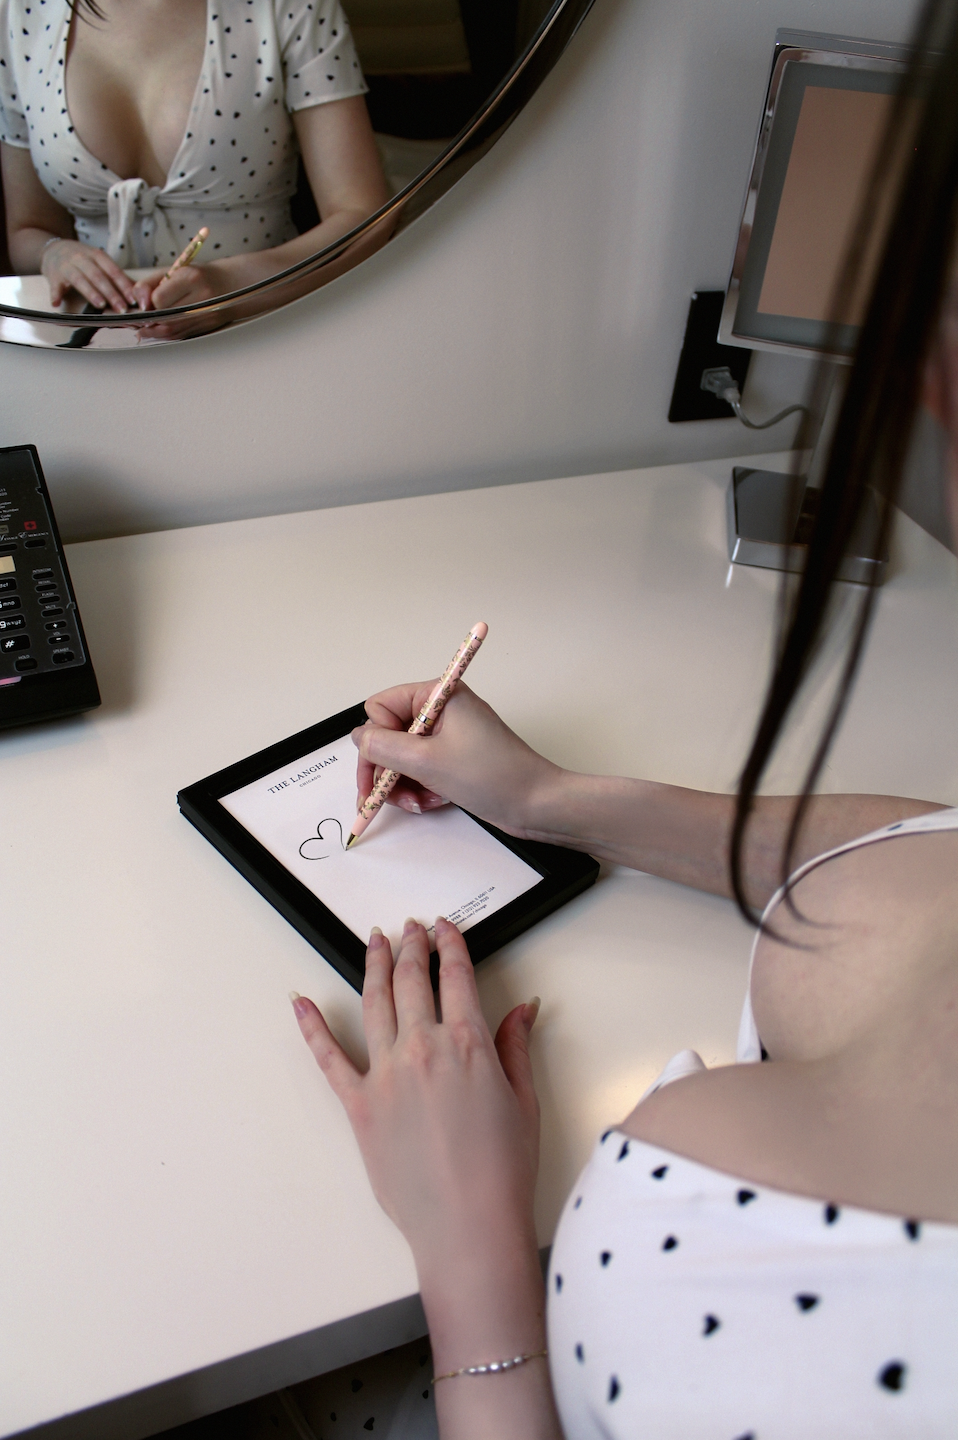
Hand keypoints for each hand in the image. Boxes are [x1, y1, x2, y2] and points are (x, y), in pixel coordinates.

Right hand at [41, 238, 137, 312]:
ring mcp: (66, 266)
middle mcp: (81, 258)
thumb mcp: (98, 261)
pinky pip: (54, 286)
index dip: (123, 285)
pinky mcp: (52, 275)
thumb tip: (137, 292)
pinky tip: (56, 304)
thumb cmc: (82, 259)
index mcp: (96, 255)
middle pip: (98, 276)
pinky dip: (55, 294)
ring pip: (79, 279)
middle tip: (121, 308)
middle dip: (111, 293)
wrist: (53, 249)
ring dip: (90, 292)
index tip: (133, 300)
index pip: (113, 270)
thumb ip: (114, 275)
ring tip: (100, 304)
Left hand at [133, 262, 232, 339]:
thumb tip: (139, 303)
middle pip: (164, 317)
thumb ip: (150, 284)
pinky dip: (165, 334)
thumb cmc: (199, 276)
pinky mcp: (206, 328)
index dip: (149, 303)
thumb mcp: (173, 271)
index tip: (146, 302)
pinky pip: (179, 335)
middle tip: (139, 317)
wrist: (230, 285)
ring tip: (143, 327)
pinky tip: (157, 331)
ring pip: (171, 330)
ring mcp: (205, 315)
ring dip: (153, 330)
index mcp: (191, 278)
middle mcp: (200, 298)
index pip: (159, 299)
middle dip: (149, 318)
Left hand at [293, 920, 562, 1438]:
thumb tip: (522, 1009)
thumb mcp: (525, 1100)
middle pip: (412, 979)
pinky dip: (312, 1027)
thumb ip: (517, 1047)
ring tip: (374, 942)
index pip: (456, 975)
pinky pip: (328, 1058)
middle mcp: (422, 1048)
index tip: (446, 929)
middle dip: (411, 946)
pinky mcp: (358, 1105)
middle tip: (410, 929)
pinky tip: (301, 1004)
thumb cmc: (502, 1170)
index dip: (450, 945)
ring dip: (373, 966)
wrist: (467, 1225)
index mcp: (468, 1043)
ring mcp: (385, 1074)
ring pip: (374, 1003)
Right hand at [353, 683, 561, 836]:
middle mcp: (441, 709)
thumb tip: (359, 737)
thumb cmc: (494, 776)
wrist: (536, 804)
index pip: (381, 707)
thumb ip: (384, 747)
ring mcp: (448, 735)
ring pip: (402, 757)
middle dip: (385, 769)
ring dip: (402, 784)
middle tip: (381, 799)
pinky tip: (431, 803)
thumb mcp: (427, 761)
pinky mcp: (454, 758)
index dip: (377, 741)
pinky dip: (419, 789)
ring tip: (417, 803)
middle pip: (388, 735)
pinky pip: (420, 770)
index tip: (380, 771)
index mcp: (438, 695)